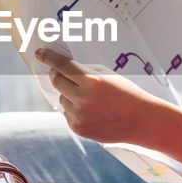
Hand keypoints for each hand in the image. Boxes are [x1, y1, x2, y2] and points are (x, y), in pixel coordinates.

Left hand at [35, 47, 171, 143]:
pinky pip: (67, 114)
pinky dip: (74, 109)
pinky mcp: (79, 129)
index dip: (49, 57)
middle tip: (62, 73)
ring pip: (61, 99)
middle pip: (56, 81)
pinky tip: (91, 110)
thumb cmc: (127, 94)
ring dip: (69, 94)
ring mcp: (80, 116)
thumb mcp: (108, 75)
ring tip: (90, 98)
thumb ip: (85, 71)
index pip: (63, 65)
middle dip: (57, 75)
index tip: (39, 53)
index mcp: (92, 81)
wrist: (142, 121)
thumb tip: (63, 69)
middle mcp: (83, 99)